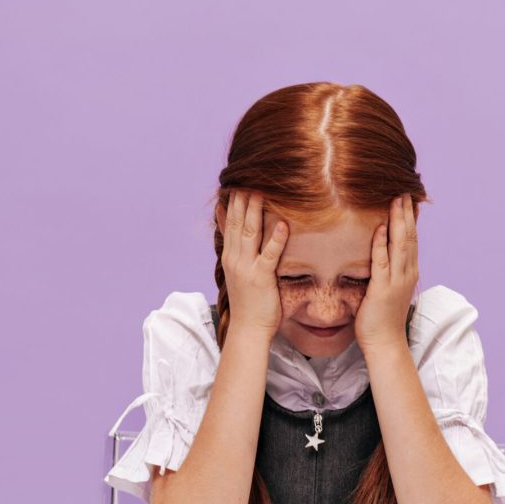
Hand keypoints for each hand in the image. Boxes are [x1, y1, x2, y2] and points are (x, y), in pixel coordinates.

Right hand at [218, 191, 287, 338]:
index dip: (234, 199)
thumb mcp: (237, 269)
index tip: (240, 179)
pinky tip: (281, 224)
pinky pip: (269, 255)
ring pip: (250, 232)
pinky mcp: (261, 278)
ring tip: (262, 189)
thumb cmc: (249, 301)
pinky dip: (275, 239)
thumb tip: (222, 217)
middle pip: (237, 221)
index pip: (230, 221)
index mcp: (230, 255)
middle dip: (243, 197)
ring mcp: (246, 267)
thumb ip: (232, 243)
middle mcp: (235, 258)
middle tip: (250, 174)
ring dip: (255, 210)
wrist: (248, 329)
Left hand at [355, 194, 418, 352]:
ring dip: (398, 221)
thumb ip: (387, 272)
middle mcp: (407, 273)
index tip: (408, 200)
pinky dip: (382, 243)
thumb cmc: (382, 318)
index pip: (412, 240)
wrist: (385, 343)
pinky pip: (382, 261)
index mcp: (408, 272)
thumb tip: (380, 255)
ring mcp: (397, 281)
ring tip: (397, 200)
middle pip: (410, 237)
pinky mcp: (383, 288)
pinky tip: (382, 227)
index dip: (411, 219)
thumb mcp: (389, 289)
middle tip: (404, 191)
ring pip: (400, 244)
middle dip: (407, 213)